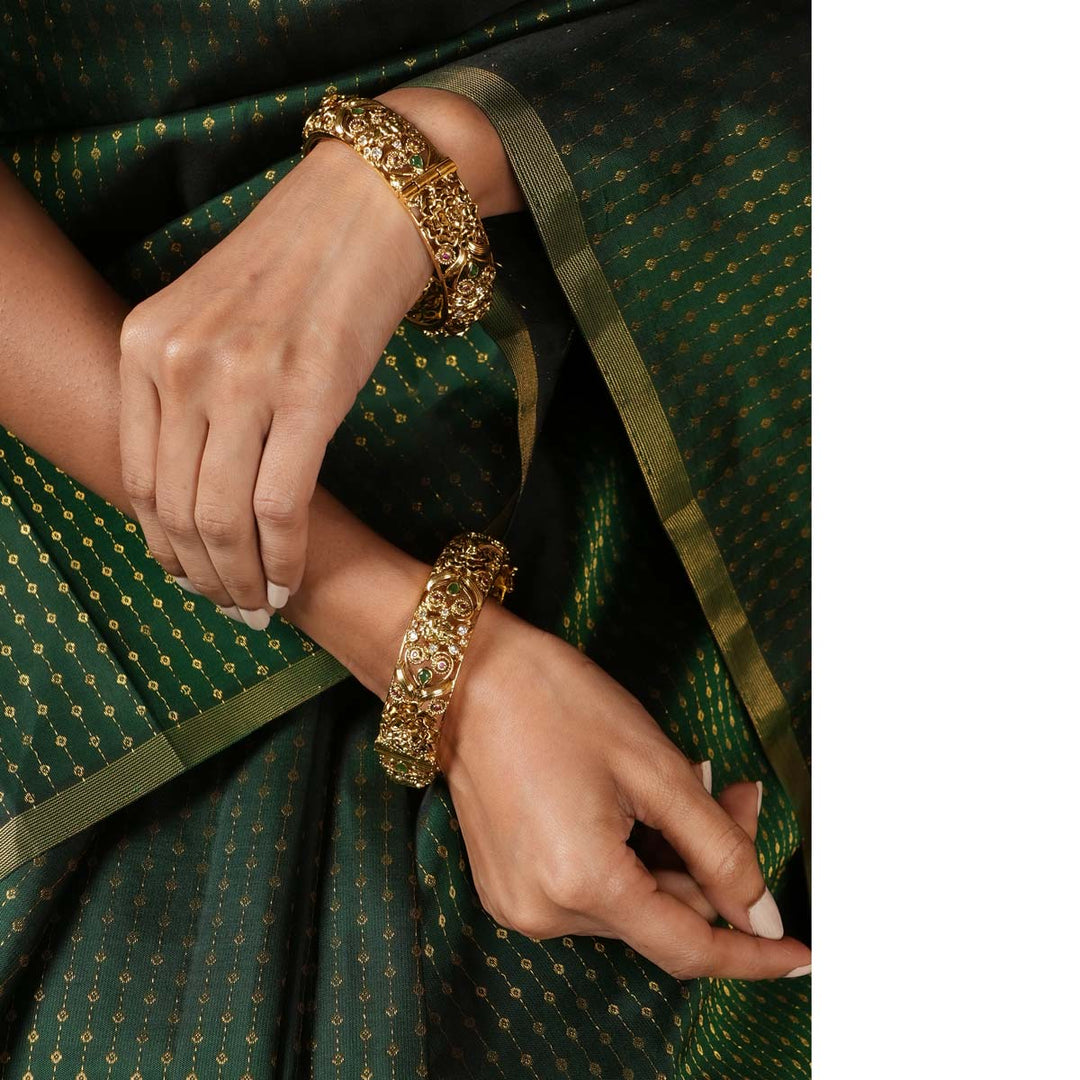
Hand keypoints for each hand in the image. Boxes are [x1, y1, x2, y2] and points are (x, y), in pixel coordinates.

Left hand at [117, 136, 431, 628]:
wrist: (368, 206)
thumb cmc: (299, 263)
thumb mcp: (214, 317)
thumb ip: (191, 391)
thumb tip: (202, 486)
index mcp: (143, 344)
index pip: (137, 478)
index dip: (163, 546)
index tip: (192, 577)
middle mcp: (178, 363)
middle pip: (176, 509)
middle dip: (202, 575)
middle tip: (230, 606)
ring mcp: (241, 379)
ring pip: (223, 517)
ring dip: (239, 577)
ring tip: (259, 603)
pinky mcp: (309, 394)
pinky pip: (282, 504)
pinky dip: (284, 554)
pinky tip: (290, 576)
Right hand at [440, 607, 811, 980]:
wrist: (464, 678)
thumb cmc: (556, 704)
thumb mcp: (655, 768)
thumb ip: (717, 848)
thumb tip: (758, 912)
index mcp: (583, 883)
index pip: (689, 949)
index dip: (751, 954)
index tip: (797, 952)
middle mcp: (544, 913)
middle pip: (660, 920)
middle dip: (711, 870)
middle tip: (739, 798)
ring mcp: (519, 903)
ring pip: (627, 907)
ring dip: (669, 861)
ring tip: (689, 791)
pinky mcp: (507, 885)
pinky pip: (589, 894)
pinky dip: (627, 862)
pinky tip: (639, 810)